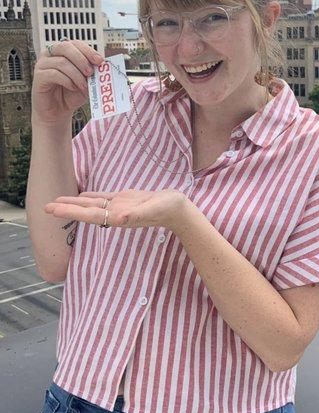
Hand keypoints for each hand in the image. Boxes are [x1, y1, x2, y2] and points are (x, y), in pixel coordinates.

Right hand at [32, 40, 102, 124]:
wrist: (59, 111)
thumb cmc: (72, 94)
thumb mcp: (87, 81)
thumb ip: (92, 72)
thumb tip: (102, 64)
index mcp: (64, 52)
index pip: (75, 43)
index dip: (88, 51)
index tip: (100, 61)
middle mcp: (51, 54)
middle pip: (65, 47)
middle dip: (81, 59)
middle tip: (90, 73)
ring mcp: (42, 64)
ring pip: (61, 62)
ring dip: (76, 75)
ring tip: (84, 86)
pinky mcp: (38, 76)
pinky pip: (54, 73)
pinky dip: (67, 81)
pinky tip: (73, 87)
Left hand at [44, 188, 186, 229]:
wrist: (179, 209)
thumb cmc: (168, 209)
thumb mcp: (153, 209)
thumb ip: (137, 214)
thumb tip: (120, 217)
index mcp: (118, 217)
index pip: (90, 214)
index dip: (71, 212)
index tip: (54, 210)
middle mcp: (115, 213)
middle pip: (86, 211)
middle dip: (66, 209)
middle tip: (45, 207)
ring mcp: (119, 206)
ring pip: (92, 204)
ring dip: (75, 203)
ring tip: (57, 201)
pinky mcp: (125, 199)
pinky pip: (103, 198)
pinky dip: (91, 197)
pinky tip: (83, 195)